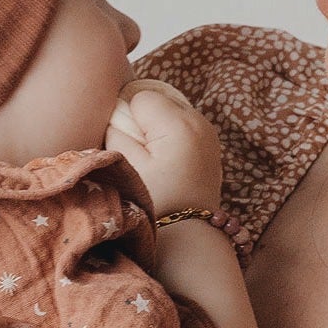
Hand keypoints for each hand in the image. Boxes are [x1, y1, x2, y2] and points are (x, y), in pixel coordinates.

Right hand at [106, 80, 222, 218]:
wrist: (190, 230)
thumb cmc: (156, 201)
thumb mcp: (129, 166)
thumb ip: (117, 132)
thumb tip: (116, 118)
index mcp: (178, 123)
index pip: (140, 97)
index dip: (128, 118)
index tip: (133, 144)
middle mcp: (198, 119)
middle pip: (158, 98)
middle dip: (145, 119)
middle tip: (144, 153)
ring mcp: (208, 129)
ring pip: (170, 109)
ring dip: (158, 126)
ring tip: (158, 157)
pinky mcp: (210, 140)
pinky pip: (183, 123)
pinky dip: (172, 134)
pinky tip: (170, 159)